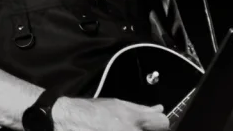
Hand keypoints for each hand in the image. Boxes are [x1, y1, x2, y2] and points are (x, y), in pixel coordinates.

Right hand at [53, 97, 168, 130]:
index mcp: (134, 120)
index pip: (163, 123)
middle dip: (143, 129)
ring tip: (118, 129)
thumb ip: (141, 108)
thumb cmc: (90, 111)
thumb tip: (159, 109)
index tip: (152, 123)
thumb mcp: (116, 103)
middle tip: (128, 126)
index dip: (157, 122)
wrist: (69, 121)